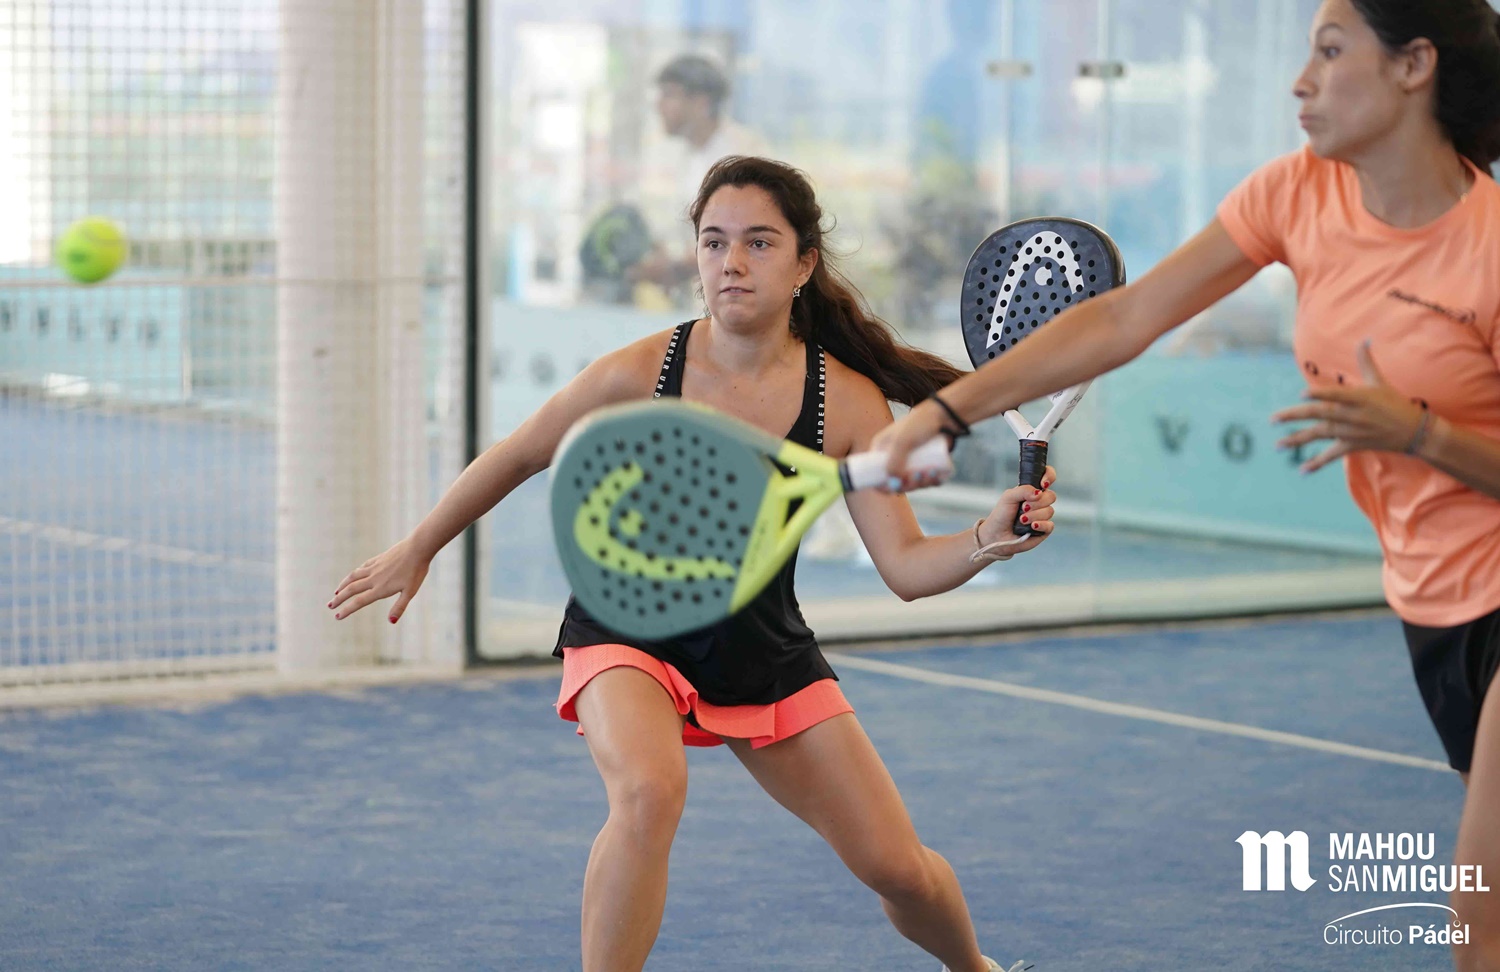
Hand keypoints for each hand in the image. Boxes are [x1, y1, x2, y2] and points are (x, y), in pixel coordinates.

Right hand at [328, 537, 430, 623]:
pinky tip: (353, 575)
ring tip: (336, 591)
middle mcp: (374, 578)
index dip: (347, 610)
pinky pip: (362, 567)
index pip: (359, 601)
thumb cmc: (416, 571)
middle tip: (330, 605)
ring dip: (343, 585)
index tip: (337, 616)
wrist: (417, 548)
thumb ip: (399, 607)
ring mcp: (375, 567)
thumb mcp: (410, 592)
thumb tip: (391, 622)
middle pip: (351, 589)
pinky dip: (354, 573)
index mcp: (381, 589)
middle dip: (339, 598)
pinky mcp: (378, 559)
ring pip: (353, 576)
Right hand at [870, 399, 952, 491]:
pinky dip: (932, 481)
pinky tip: (936, 474)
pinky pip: (927, 481)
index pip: (874, 474)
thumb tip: (893, 484)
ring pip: (912, 483)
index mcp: (881, 451)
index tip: (894, 487)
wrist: (945, 416)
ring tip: (931, 471)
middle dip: (908, 484)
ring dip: (922, 483)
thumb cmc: (920, 424)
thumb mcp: (902, 441)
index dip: (882, 485)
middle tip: (918, 476)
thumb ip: (894, 462)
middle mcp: (894, 458)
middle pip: (896, 483)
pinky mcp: (926, 466)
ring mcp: (911, 463)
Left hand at [976, 466, 1057, 557]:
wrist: (996, 534)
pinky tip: (1031, 526)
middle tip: (1023, 507)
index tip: (1043, 484)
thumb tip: (1039, 492)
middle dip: (1037, 502)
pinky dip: (1040, 524)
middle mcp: (1040, 502)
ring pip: (1049, 511)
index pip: (1048, 476)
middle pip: (1051, 496)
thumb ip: (1023, 490)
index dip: (1049, 477)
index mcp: (1032, 490)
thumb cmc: (1002, 514)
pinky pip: (1050, 525)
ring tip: (1021, 520)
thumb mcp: (1008, 497)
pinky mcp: (1044, 529)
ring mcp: (1043, 515)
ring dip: (1034, 515)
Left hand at [1272, 340, 1426, 473]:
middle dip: (1294, 416)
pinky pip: (1332, 456)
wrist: (1413, 431)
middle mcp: (1353, 415)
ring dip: (1297, 440)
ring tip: (1277, 444)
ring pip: (1320, 435)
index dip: (1320, 395)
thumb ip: (1366, 361)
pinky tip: (1302, 471)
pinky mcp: (1353, 446)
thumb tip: (1365, 339)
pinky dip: (1317, 463)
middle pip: (1320, 415)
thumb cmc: (1394, 402)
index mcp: (1359, 397)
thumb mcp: (1380, 381)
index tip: (1301, 394)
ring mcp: (1351, 432)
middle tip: (1272, 419)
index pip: (1336, 394)